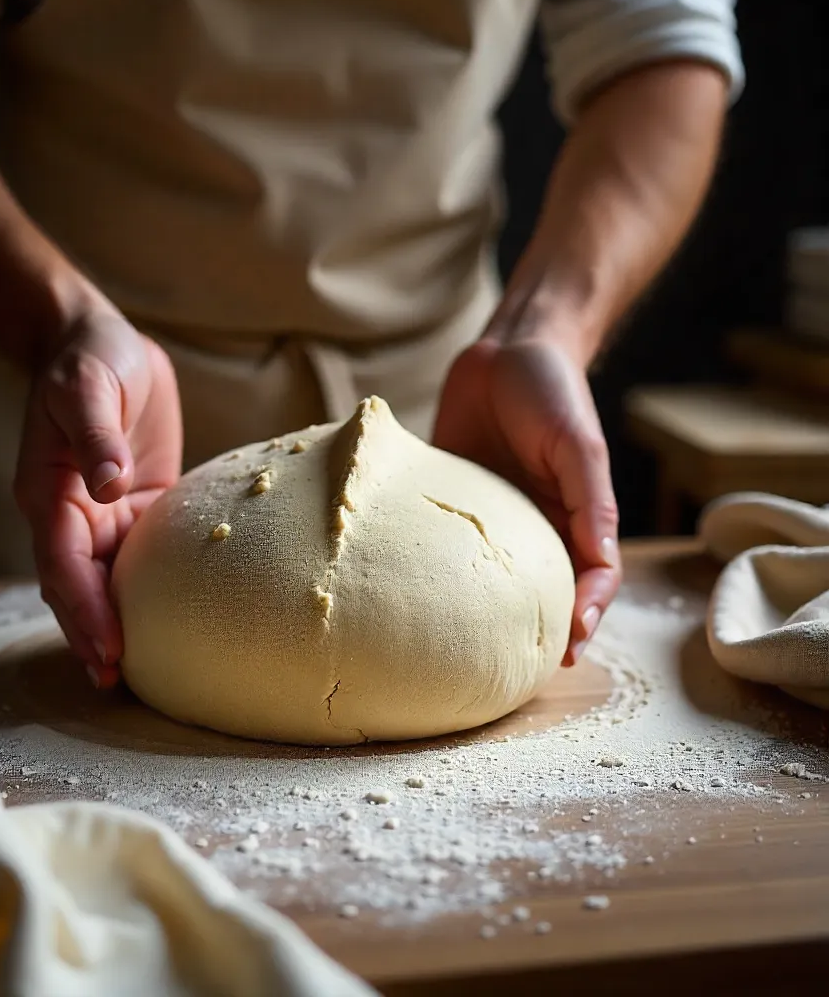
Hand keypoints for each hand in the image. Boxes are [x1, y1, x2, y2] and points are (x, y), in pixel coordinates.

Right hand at [13, 309, 182, 687]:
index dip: (84, 607)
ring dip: (113, 623)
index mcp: (48, 492)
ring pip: (103, 581)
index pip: (62, 563)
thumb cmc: (90, 361)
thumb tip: (109, 485)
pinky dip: (141, 593)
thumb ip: (98, 436)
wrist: (102, 343)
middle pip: (76, 586)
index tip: (108, 646)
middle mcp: (70, 514)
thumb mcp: (89, 388)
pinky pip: (136, 558)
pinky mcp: (134, 508)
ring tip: (130, 673)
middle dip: (92, 632)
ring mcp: (101, 515)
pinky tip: (162, 621)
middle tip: (115, 680)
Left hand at [433, 337, 620, 665]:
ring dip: (485, 614)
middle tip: (518, 670)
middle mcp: (535, 525)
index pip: (589, 579)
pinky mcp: (452, 501)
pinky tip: (420, 597)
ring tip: (468, 651)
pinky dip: (440, 573)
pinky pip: (445, 544)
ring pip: (491, 578)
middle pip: (540, 590)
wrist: (503, 350)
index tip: (568, 648)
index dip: (585, 616)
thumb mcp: (578, 445)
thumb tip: (601, 560)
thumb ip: (590, 500)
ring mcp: (492, 518)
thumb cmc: (552, 393)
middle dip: (536, 630)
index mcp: (574, 517)